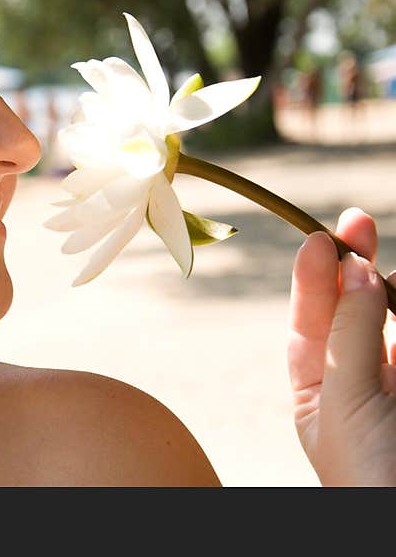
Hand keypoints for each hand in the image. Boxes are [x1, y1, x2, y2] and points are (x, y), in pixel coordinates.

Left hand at [288, 207, 395, 485]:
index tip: (320, 239)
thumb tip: (355, 270)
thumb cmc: (370, 475)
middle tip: (357, 222)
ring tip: (390, 272)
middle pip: (355, 310)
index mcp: (319, 391)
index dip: (314, 278)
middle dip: (356, 266)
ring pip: (394, 320)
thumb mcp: (346, 401)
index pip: (310, 321)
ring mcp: (395, 382)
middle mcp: (359, 381)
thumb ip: (351, 334)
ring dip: (393, 289)